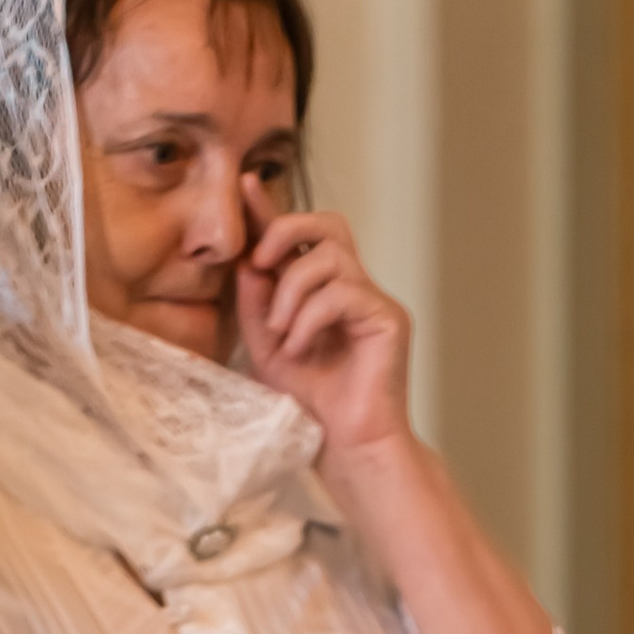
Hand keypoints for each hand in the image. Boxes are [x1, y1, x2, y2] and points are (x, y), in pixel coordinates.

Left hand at [237, 198, 412, 461]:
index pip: (302, 239)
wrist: (347, 448)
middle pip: (328, 225)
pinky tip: (302, 347)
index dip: (272, 211)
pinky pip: (343, 293)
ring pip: (329, 258)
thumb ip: (257, 304)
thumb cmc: (313, 407)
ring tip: (284, 334)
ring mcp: (374, 302)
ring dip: (293, 291)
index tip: (244, 185)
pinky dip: (311, 317)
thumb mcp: (267, 348)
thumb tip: (249, 259)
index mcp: (325, 293)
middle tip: (261, 263)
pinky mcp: (389, 319)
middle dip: (286, 230)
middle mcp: (353, 289)